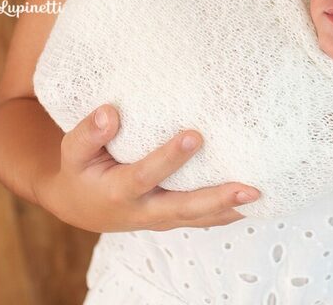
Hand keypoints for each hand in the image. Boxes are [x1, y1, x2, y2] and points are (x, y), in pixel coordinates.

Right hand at [36, 104, 260, 232]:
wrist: (81, 204)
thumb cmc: (81, 170)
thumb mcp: (72, 152)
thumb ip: (88, 133)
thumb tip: (110, 113)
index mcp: (118, 191)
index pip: (146, 175)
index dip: (169, 158)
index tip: (194, 135)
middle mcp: (144, 210)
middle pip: (183, 207)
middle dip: (216, 198)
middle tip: (247, 187)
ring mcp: (161, 217)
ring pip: (198, 218)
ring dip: (230, 209)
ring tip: (260, 195)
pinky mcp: (172, 217)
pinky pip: (202, 218)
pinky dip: (227, 213)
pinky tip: (253, 202)